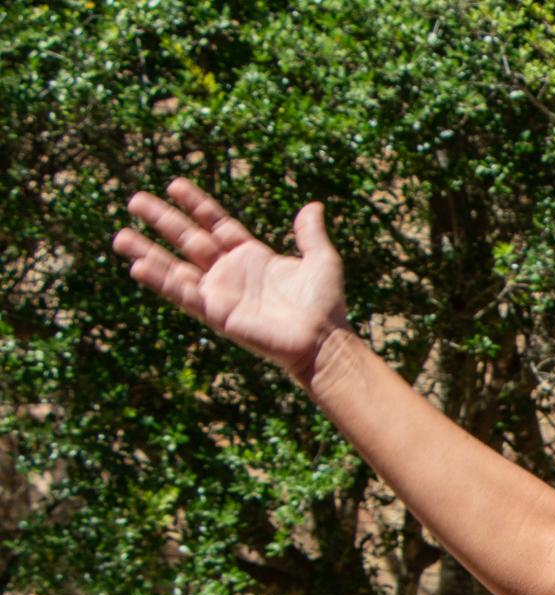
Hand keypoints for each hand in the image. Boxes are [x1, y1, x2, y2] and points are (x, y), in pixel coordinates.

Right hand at [113, 178, 351, 384]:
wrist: (322, 339)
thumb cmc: (325, 304)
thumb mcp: (321, 260)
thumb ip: (310, 234)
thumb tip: (312, 206)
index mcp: (251, 256)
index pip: (216, 223)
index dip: (196, 204)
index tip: (174, 184)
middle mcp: (230, 272)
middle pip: (188, 239)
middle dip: (162, 220)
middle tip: (134, 200)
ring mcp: (220, 293)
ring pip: (176, 267)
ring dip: (148, 253)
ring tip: (120, 237)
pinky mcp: (216, 313)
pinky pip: (183, 295)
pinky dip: (161, 282)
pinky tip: (138, 268)